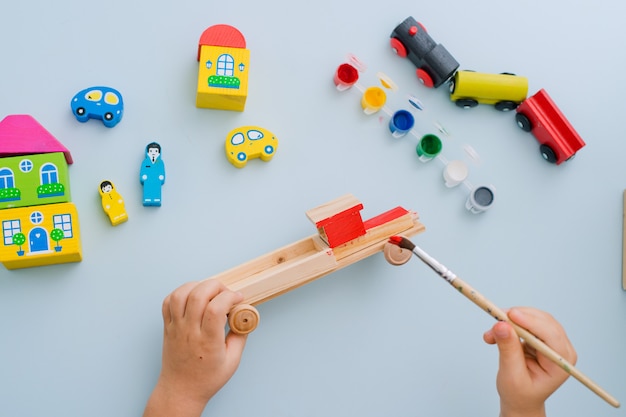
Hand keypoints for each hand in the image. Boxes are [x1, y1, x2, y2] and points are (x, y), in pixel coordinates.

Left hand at [143, 280, 247, 416]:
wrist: (180, 390)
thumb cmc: (206, 379)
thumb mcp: (232, 362)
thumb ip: (240, 336)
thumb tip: (244, 316)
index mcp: (207, 342)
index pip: (216, 309)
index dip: (230, 297)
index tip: (238, 299)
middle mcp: (189, 332)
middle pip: (197, 295)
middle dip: (215, 286)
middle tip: (224, 293)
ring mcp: (176, 328)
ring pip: (179, 295)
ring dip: (196, 286)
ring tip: (208, 292)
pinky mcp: (167, 327)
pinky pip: (167, 302)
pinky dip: (180, 293)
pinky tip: (192, 297)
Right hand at [483, 307, 576, 416]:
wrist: (520, 398)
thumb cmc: (519, 393)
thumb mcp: (511, 375)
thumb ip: (508, 349)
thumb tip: (501, 325)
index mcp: (561, 363)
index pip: (550, 335)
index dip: (531, 322)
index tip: (511, 314)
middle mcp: (561, 349)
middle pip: (543, 322)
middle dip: (517, 318)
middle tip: (495, 319)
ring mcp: (552, 342)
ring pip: (533, 318)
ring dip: (510, 320)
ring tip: (492, 332)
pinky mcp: (540, 336)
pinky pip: (525, 321)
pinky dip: (509, 324)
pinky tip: (496, 333)